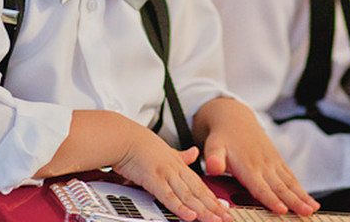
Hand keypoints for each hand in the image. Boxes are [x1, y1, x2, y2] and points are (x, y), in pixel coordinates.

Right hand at [113, 132, 229, 221]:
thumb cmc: (139, 144)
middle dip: (213, 207)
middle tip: (226, 218)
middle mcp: (175, 169)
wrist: (123, 137)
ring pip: (188, 195)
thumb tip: (194, 152)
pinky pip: (168, 196)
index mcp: (178, 164)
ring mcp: (165, 174)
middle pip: (198, 191)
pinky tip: (190, 216)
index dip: (212, 197)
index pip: (199, 184)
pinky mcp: (153, 179)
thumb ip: (181, 155)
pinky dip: (180, 207)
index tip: (224, 208)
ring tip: (214, 220)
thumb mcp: (165, 148)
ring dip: (202, 210)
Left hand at [194, 97, 318, 216]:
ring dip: (302, 196)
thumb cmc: (222, 137)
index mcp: (247, 166)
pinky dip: (301, 189)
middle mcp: (263, 165)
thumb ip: (213, 158)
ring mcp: (272, 163)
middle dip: (294, 201)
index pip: (260, 186)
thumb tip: (212, 167)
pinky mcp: (277, 161)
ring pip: (289, 182)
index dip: (270, 199)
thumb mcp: (213, 146)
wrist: (234, 118)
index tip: (281, 209)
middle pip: (279, 187)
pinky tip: (310, 200)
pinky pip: (291, 176)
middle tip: (306, 213)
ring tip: (313, 209)